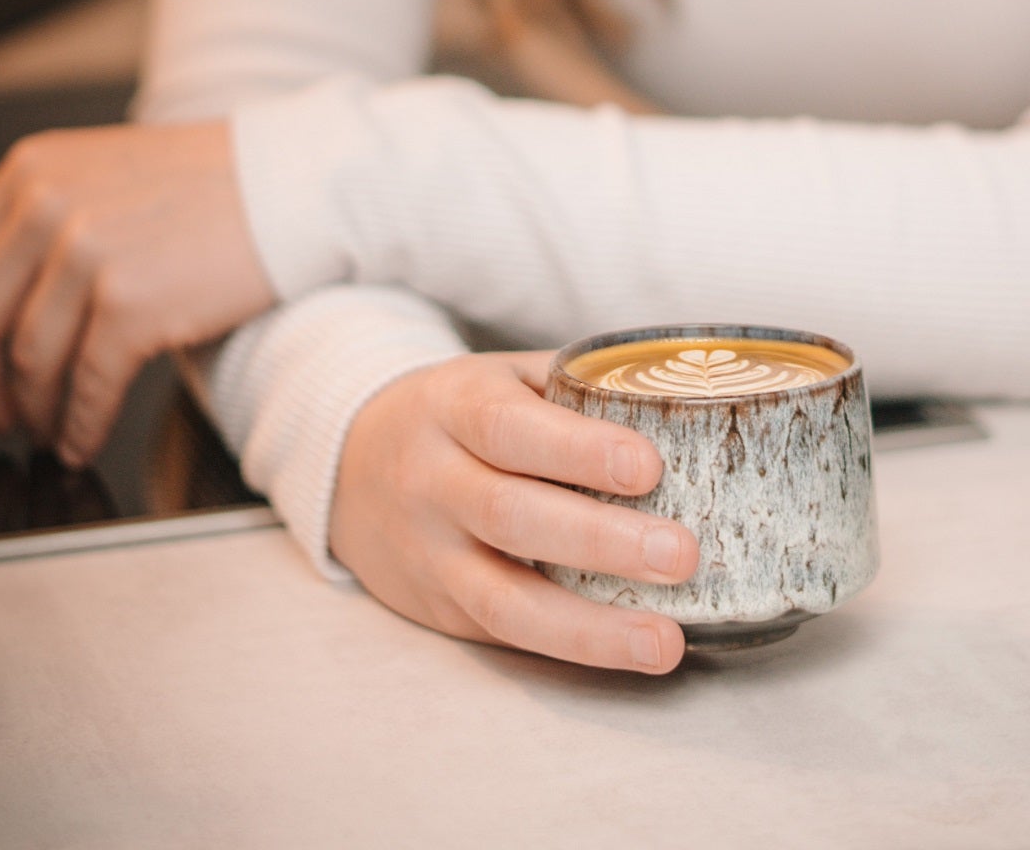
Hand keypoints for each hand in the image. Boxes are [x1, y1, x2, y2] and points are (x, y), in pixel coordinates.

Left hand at [0, 120, 273, 465]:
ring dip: (31, 412)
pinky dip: (79, 425)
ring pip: (27, 364)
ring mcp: (86, 254)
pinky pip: (86, 387)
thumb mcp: (100, 173)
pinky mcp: (132, 304)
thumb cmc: (207, 185)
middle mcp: (46, 207)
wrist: (289, 185)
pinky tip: (84, 437)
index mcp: (30, 172)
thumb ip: (38, 220)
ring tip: (47, 428)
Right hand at [328, 352, 698, 675]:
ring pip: (503, 601)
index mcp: (452, 406)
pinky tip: (628, 652)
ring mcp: (431, 555)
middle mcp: (432, 481)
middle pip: (511, 516)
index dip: (578, 450)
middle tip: (682, 555)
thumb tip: (678, 400)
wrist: (347, 464)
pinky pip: (505, 635)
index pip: (509, 428)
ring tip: (665, 641)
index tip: (648, 466)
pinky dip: (570, 648)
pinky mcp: (440, 609)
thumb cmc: (457, 413)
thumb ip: (572, 387)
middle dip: (602, 541)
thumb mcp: (498, 376)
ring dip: (591, 629)